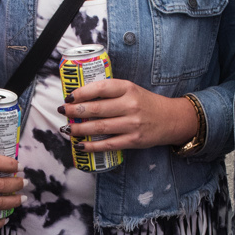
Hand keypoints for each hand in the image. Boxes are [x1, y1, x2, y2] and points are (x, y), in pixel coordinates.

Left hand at [59, 79, 197, 150]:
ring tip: (68, 129)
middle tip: (63, 112)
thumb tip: (80, 98)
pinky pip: (108, 144)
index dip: (82, 92)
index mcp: (128, 88)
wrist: (171, 119)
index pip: (101, 88)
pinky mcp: (133, 140)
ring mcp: (132, 124)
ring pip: (100, 127)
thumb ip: (111, 92)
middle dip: (76, 111)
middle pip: (97, 109)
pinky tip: (80, 145)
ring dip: (80, 129)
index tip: (69, 97)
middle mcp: (130, 105)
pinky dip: (91, 146)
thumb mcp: (131, 90)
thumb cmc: (146, 103)